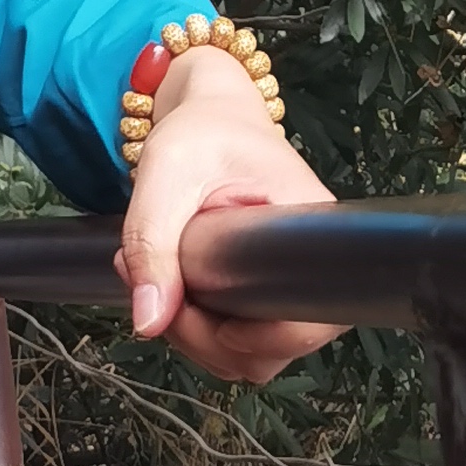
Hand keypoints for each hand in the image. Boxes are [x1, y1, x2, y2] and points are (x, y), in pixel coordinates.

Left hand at [116, 48, 342, 383]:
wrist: (209, 114)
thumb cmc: (200, 129)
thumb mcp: (167, 169)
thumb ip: (151, 240)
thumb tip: (149, 321)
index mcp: (310, 228)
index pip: (315, 318)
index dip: (265, 339)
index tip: (214, 322)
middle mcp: (308, 264)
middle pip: (273, 348)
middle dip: (208, 339)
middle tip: (157, 289)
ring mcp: (283, 282)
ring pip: (248, 351)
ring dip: (194, 335)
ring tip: (155, 277)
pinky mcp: (258, 290)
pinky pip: (234, 336)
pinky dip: (195, 327)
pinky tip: (165, 285)